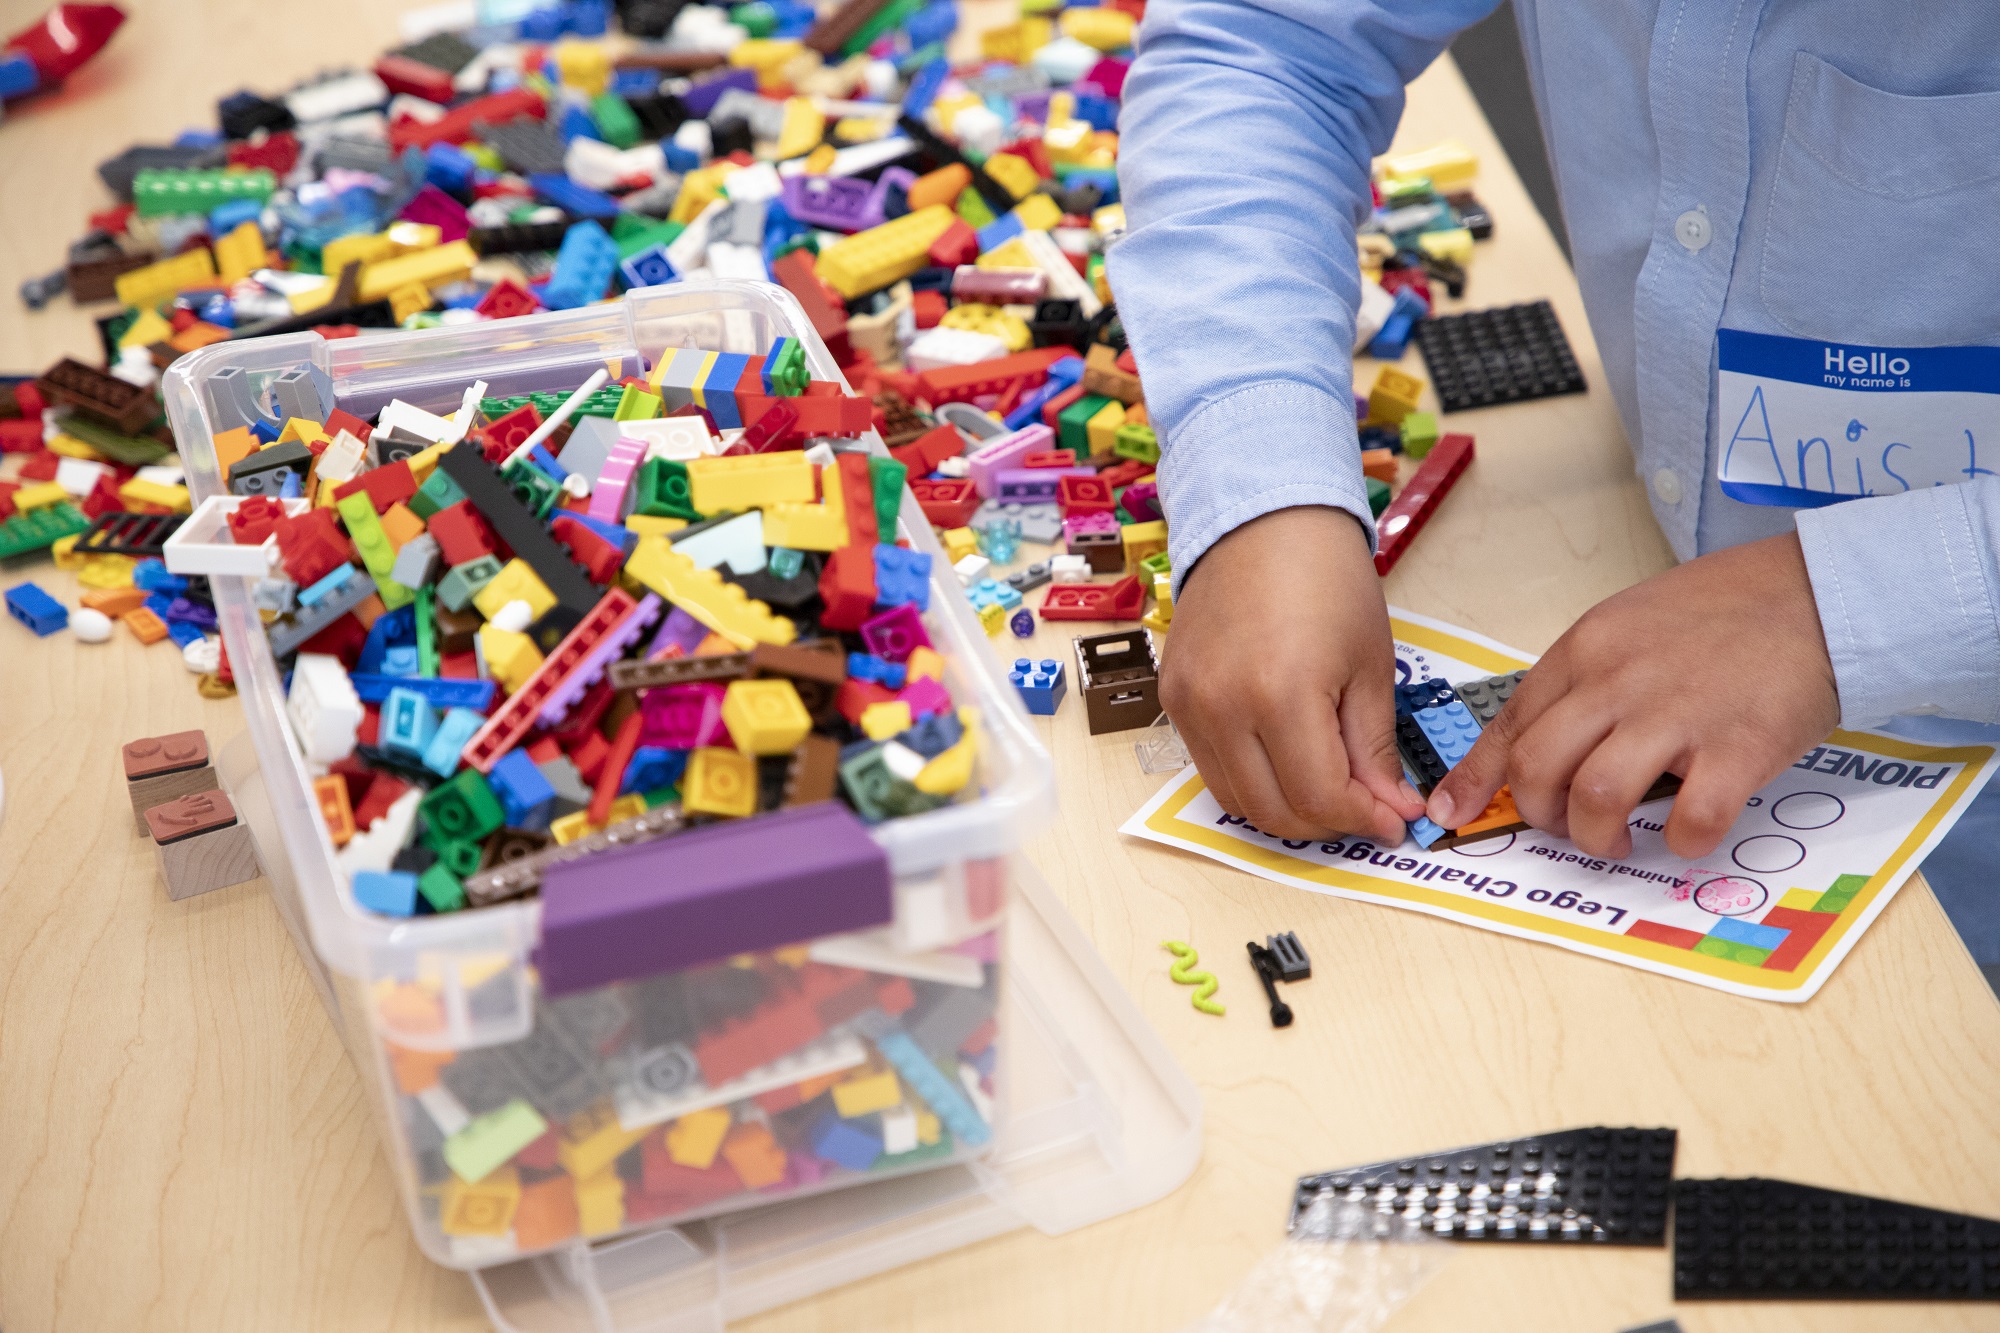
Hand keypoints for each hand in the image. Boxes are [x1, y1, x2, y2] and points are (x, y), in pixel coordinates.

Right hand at [1161, 506, 1424, 840]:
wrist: (1262, 522)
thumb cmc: (1326, 580)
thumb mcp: (1369, 666)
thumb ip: (1373, 748)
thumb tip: (1390, 809)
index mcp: (1280, 694)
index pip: (1320, 796)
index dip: (1364, 819)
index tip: (1394, 820)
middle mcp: (1222, 707)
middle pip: (1273, 811)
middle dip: (1327, 824)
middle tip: (1365, 810)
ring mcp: (1189, 705)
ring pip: (1236, 799)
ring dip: (1286, 809)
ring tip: (1327, 788)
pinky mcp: (1172, 698)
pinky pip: (1211, 766)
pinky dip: (1251, 779)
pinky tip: (1285, 758)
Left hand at [1427, 532, 1839, 859]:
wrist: (1817, 590)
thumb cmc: (1724, 612)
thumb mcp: (1629, 624)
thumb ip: (1585, 678)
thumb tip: (1545, 738)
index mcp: (1587, 650)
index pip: (1511, 723)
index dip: (1476, 777)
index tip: (1453, 812)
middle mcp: (1619, 681)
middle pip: (1539, 767)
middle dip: (1538, 814)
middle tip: (1563, 824)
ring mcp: (1677, 714)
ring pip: (1596, 797)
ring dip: (1596, 836)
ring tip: (1615, 838)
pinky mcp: (1739, 747)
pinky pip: (1691, 818)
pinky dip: (1681, 841)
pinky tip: (1688, 831)